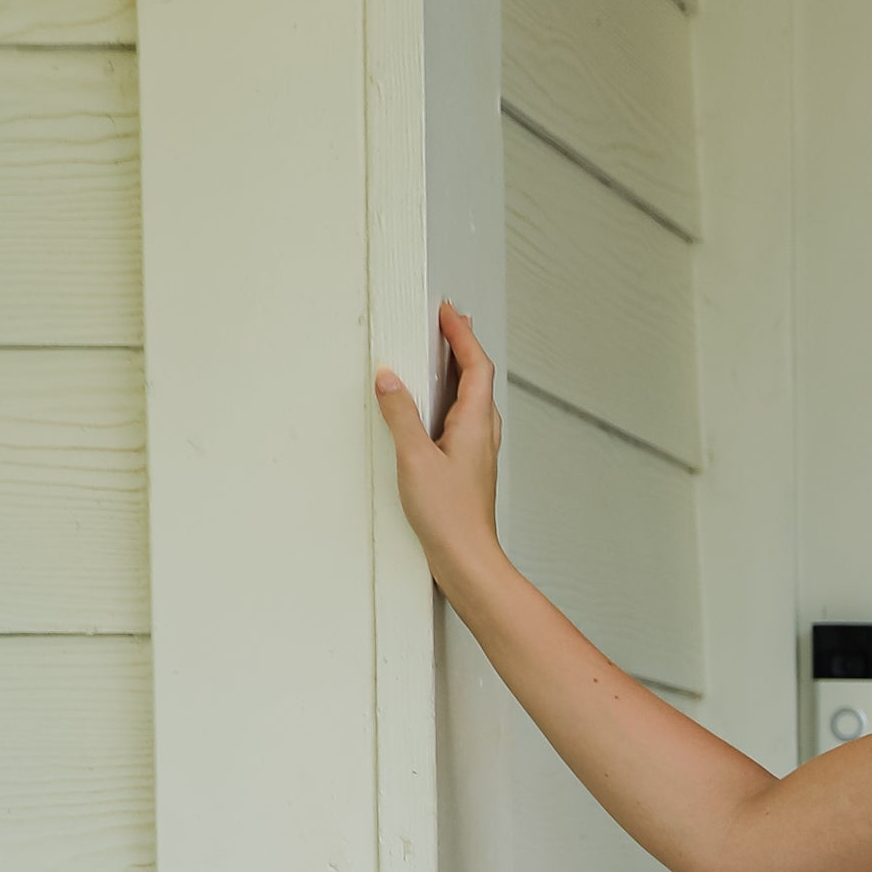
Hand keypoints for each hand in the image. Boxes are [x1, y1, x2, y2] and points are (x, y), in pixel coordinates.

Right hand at [373, 300, 501, 592]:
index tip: (448, 311)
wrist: (467, 560)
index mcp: (475, 423)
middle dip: (462, 347)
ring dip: (459, 372)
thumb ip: (400, 414)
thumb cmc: (449, 517)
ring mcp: (479, 451)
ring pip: (474, 399)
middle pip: (478, 378)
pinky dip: (453, 400)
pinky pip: (465, 420)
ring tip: (443, 355)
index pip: (475, 364)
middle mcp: (483, 433)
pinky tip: (437, 408)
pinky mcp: (469, 468)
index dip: (462, 335)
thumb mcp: (414, 458)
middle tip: (448, 324)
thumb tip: (389, 378)